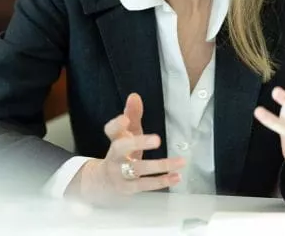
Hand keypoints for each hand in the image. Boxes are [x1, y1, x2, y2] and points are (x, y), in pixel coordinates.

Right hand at [66, 93, 184, 204]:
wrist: (102, 183)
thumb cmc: (120, 154)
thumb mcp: (126, 134)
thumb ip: (132, 114)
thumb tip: (134, 96)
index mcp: (115, 140)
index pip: (111, 130)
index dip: (117, 125)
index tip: (126, 118)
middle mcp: (114, 156)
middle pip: (121, 148)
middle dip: (138, 143)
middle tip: (157, 139)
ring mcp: (120, 173)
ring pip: (138, 169)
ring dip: (160, 165)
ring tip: (181, 161)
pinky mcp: (128, 188)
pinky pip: (145, 185)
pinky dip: (162, 181)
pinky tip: (177, 176)